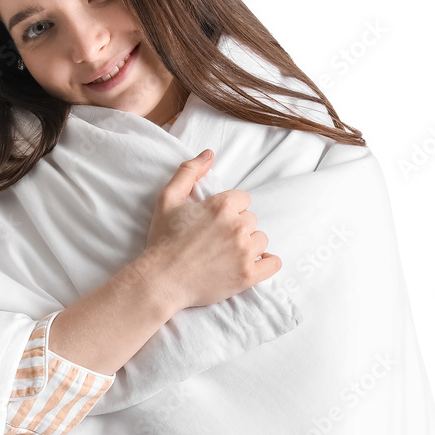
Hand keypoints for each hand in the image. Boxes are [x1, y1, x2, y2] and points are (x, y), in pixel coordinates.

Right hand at [141, 149, 281, 311]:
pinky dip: (266, 263)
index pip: (243, 200)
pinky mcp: (248, 275)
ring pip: (261, 240)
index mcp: (222, 206)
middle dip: (237, 227)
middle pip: (251, 220)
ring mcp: (245, 252)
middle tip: (216, 240)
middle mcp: (237, 226)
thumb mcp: (168, 199)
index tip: (215, 222)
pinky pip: (273, 263)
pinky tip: (254, 264)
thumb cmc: (163, 240)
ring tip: (227, 254)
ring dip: (248, 245)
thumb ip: (189, 171)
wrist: (160, 280)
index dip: (229, 210)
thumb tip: (209, 154)